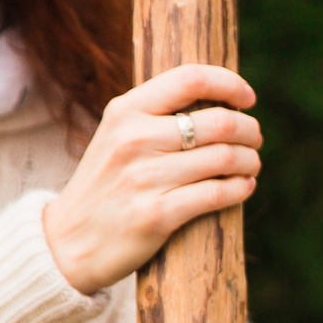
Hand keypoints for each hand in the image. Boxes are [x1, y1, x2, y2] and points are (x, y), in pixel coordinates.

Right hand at [41, 65, 262, 292]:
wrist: (68, 243)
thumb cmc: (105, 186)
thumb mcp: (117, 137)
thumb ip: (156, 117)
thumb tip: (218, 101)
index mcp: (125, 112)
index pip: (189, 79)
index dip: (229, 84)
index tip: (248, 98)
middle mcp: (134, 139)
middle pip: (219, 121)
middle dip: (248, 130)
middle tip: (254, 139)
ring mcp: (145, 177)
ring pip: (225, 158)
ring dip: (250, 161)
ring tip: (252, 165)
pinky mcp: (157, 214)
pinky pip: (217, 194)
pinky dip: (241, 188)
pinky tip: (245, 187)